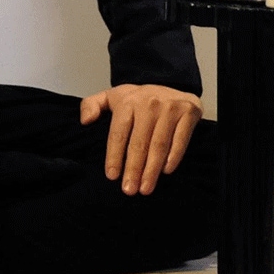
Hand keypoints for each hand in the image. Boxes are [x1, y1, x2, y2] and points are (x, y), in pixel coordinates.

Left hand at [80, 83, 201, 195]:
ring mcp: (170, 107)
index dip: (114, 156)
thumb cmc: (139, 99)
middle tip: (129, 190)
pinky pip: (181, 139)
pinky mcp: (189, 112)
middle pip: (139, 142)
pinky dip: (174, 156)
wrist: (172, 83)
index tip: (112, 176)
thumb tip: (85, 121)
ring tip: (145, 188)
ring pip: (159, 144)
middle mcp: (149, 103)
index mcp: (127, 101)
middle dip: (133, 169)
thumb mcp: (113, 96)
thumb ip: (92, 104)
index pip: (118, 132)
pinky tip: (166, 171)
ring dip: (152, 169)